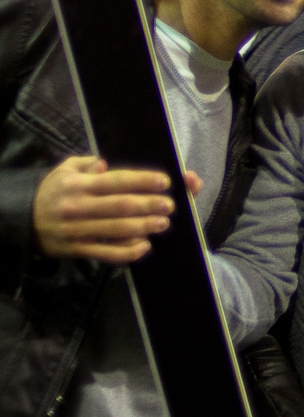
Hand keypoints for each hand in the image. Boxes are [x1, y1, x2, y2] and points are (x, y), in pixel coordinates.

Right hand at [32, 156, 196, 262]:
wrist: (22, 220)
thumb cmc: (51, 192)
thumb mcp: (64, 170)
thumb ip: (86, 164)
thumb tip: (106, 163)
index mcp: (79, 185)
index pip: (116, 181)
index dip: (142, 181)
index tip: (164, 181)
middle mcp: (79, 207)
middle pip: (120, 206)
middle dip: (148, 205)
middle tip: (169, 204)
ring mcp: (78, 230)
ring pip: (116, 230)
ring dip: (142, 227)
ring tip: (163, 223)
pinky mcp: (78, 249)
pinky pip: (106, 253)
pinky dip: (127, 252)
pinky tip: (144, 246)